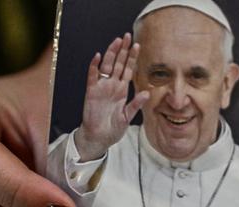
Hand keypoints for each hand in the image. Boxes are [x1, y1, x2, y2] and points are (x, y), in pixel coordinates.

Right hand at [74, 33, 148, 160]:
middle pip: (118, 63)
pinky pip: (92, 77)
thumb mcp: (128, 116)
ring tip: (116, 41)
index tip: (138, 45)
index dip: (132, 58)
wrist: (99, 138)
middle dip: (123, 50)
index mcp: (122, 90)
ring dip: (111, 53)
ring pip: (106, 66)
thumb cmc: (113, 128)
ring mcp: (101, 87)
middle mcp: (112, 85)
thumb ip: (136, 104)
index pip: (128, 69)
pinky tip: (97, 57)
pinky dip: (94, 67)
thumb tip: (147, 93)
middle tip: (127, 36)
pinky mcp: (91, 92)